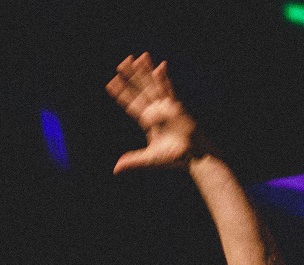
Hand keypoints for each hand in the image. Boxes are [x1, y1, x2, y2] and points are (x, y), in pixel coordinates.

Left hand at [106, 53, 203, 173]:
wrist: (192, 156)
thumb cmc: (172, 158)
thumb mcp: (148, 159)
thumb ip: (132, 161)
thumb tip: (115, 169)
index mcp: (147, 121)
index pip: (131, 104)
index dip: (121, 94)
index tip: (111, 83)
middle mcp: (155, 111)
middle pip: (140, 89)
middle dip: (132, 76)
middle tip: (122, 62)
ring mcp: (166, 107)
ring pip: (153, 85)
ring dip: (146, 71)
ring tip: (139, 57)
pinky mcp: (177, 107)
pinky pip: (169, 90)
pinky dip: (164, 79)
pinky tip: (159, 67)